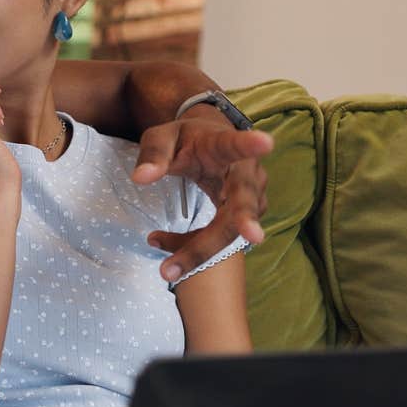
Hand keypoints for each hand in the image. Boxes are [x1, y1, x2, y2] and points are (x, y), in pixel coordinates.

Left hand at [130, 111, 272, 282]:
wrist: (208, 141)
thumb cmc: (185, 139)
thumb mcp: (162, 137)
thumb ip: (153, 154)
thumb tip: (140, 178)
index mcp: (222, 144)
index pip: (234, 144)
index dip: (249, 145)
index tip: (266, 142)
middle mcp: (245, 171)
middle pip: (243, 200)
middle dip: (245, 220)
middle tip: (253, 236)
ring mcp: (251, 195)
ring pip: (230, 229)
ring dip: (199, 249)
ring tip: (167, 269)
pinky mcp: (246, 215)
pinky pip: (221, 237)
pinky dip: (194, 247)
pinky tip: (167, 249)